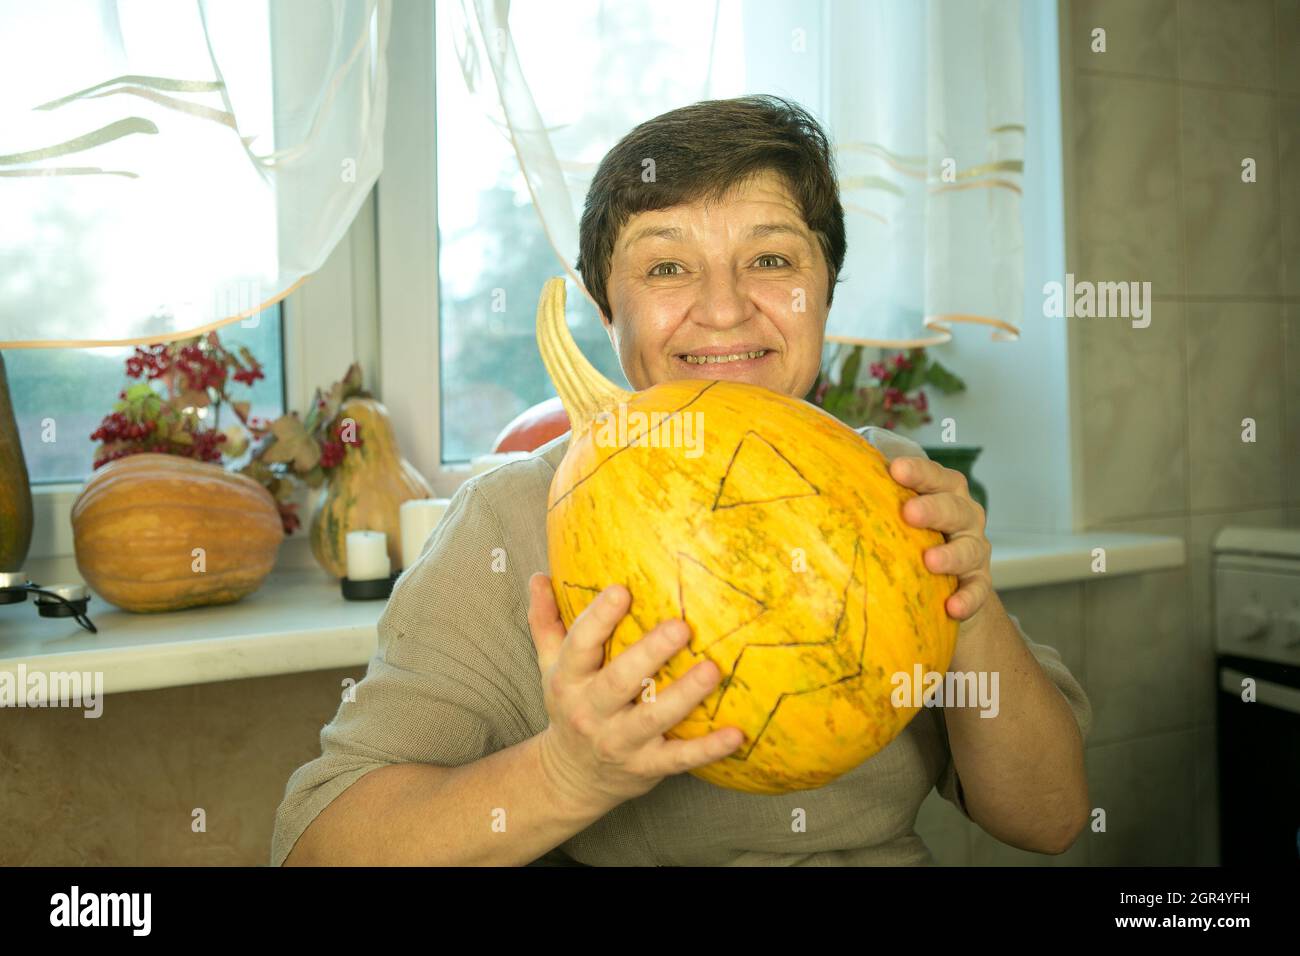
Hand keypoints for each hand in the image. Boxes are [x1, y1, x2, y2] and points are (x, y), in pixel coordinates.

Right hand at [526, 572, 744, 811]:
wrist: (570, 778)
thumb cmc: (570, 707)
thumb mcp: (550, 667)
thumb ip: (545, 622)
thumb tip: (538, 576)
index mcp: (569, 681)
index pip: (580, 646)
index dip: (598, 619)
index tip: (621, 590)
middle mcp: (591, 712)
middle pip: (618, 682)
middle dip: (649, 655)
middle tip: (680, 626)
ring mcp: (619, 742)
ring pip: (652, 719)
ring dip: (683, 696)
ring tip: (711, 670)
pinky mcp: (646, 767)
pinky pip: (679, 759)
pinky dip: (708, 749)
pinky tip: (736, 734)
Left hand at [888, 457, 991, 621]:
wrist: (951, 579)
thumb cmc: (915, 533)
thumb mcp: (899, 512)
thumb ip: (876, 494)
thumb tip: (825, 477)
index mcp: (945, 491)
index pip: (934, 476)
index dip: (918, 472)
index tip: (896, 469)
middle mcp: (964, 516)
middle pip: (953, 508)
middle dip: (932, 509)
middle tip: (908, 512)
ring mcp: (974, 549)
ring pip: (968, 549)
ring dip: (950, 555)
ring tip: (929, 561)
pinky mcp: (978, 582)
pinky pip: (977, 591)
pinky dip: (967, 599)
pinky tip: (952, 608)